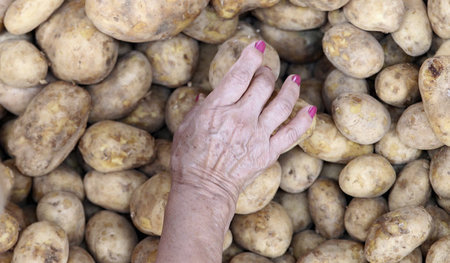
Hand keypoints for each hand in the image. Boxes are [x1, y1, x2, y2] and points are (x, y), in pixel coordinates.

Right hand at [171, 41, 315, 203]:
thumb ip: (199, 107)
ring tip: (293, 80)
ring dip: (289, 89)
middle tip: (266, 71)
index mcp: (217, 108)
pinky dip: (303, 120)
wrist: (203, 189)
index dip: (251, 56)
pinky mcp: (268, 152)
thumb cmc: (189, 159)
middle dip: (266, 72)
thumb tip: (206, 94)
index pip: (239, 74)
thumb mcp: (186, 127)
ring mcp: (257, 135)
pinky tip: (310, 109)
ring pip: (281, 104)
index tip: (258, 46)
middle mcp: (240, 117)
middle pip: (262, 84)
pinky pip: (292, 133)